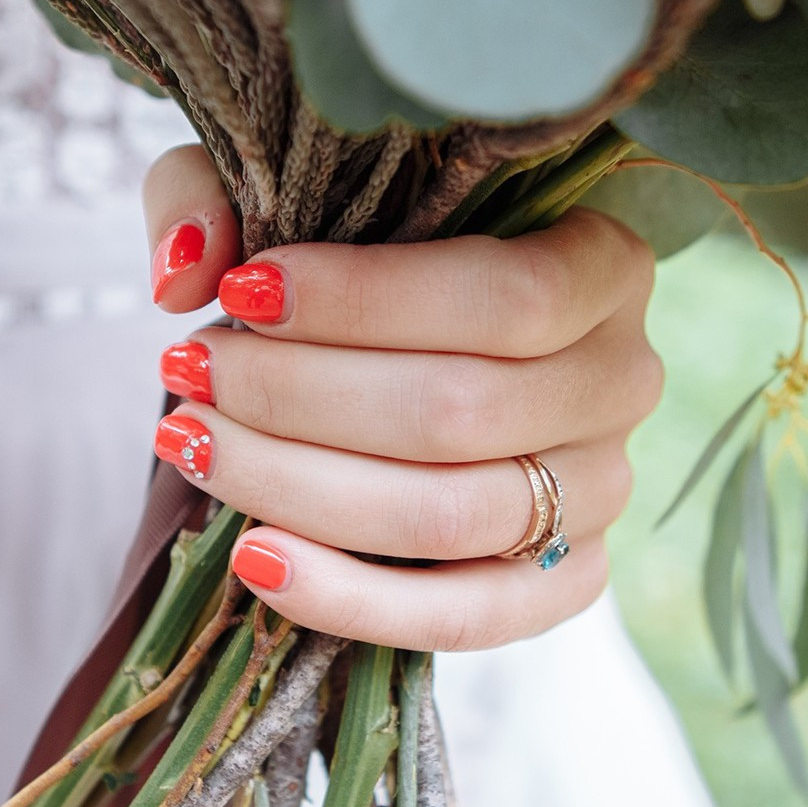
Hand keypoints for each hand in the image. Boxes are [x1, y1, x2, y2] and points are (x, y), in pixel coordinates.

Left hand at [142, 145, 661, 650]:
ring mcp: (604, 490)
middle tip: (190, 372)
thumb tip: (184, 268)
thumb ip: (223, 193)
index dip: (363, 302)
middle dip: (297, 395)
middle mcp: (623, 378)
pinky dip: (352, 600)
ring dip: (299, 486)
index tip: (241, 293)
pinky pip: (466, 617)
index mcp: (604, 263)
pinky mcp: (569, 580)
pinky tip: (255, 559)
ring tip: (194, 446)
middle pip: (460, 410)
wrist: (425, 351)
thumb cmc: (368, 257)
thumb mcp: (297, 189)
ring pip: (450, 513)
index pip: (506, 296)